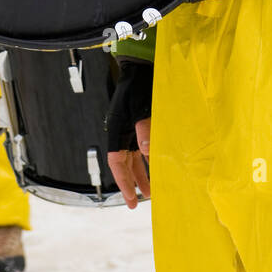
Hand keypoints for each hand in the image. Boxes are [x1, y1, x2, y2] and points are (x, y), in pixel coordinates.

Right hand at [106, 60, 152, 209]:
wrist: (141, 67)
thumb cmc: (140, 86)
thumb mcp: (143, 108)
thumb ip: (146, 129)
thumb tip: (147, 152)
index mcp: (118, 130)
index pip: (117, 162)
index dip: (123, 182)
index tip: (131, 199)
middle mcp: (121, 132)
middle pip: (124, 164)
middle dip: (130, 184)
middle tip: (136, 204)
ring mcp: (129, 129)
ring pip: (132, 158)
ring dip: (140, 174)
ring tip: (149, 192)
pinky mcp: (138, 124)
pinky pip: (139, 148)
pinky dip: (146, 160)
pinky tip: (154, 167)